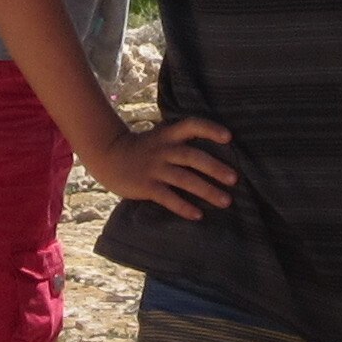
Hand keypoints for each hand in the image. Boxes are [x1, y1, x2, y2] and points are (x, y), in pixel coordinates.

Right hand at [86, 115, 238, 220]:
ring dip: (207, 190)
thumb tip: (213, 157)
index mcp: (168, 135)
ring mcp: (154, 168)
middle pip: (193, 156)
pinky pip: (168, 197)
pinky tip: (198, 215)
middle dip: (215, 168)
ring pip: (185, 179)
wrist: (107, 155)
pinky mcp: (146, 186)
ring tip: (225, 201)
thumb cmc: (141, 149)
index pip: (192, 126)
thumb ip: (180, 143)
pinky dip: (183, 207)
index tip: (229, 138)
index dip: (210, 129)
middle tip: (234, 179)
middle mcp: (163, 150)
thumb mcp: (160, 138)